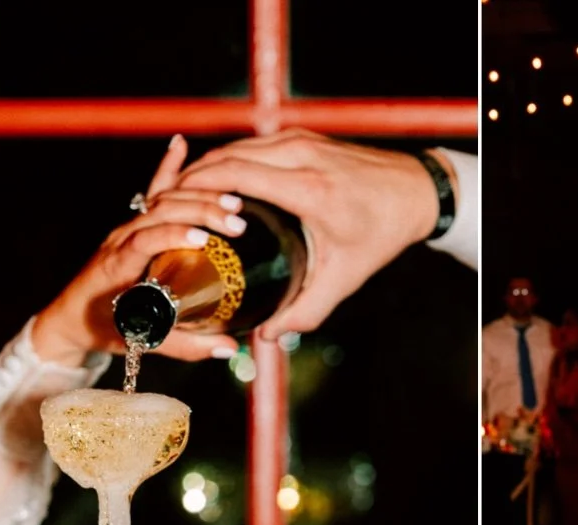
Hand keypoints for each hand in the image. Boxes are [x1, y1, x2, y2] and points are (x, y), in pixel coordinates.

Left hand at [31, 136, 242, 365]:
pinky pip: (152, 191)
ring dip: (197, 196)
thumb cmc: (104, 330)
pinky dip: (168, 167)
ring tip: (234, 202)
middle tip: (237, 221)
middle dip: (198, 212)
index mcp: (116, 268)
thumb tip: (230, 348)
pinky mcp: (133, 224)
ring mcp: (126, 228)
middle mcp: (120, 240)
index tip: (205, 239)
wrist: (72, 316)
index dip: (172, 235)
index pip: (143, 242)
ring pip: (160, 200)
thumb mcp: (142, 342)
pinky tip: (181, 145)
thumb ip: (185, 346)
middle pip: (159, 213)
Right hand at [175, 129, 446, 339]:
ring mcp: (300, 140)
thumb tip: (265, 336)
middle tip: (163, 210)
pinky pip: (251, 145)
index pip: (237, 177)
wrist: (414, 191)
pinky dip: (227, 161)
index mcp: (310, 190)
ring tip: (179, 198)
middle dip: (190, 181)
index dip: (198, 191)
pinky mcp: (301, 136)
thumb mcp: (344, 278)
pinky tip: (211, 186)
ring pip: (236, 147)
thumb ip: (304, 311)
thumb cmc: (380, 235)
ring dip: (205, 169)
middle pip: (227, 158)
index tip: (172, 213)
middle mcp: (301, 156)